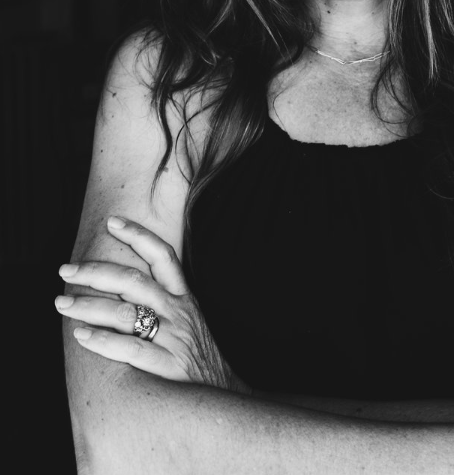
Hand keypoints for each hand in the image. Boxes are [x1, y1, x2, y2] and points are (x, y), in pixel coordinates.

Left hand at [57, 216, 247, 392]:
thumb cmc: (198, 361)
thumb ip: (164, 304)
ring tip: (61, 303)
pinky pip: (130, 348)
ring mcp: (173, 338)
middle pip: (134, 280)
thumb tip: (124, 286)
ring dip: (88, 305)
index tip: (112, 222)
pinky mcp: (167, 366)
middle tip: (65, 269)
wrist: (224, 399)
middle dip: (95, 271)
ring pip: (125, 312)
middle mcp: (178, 312)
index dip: (139, 235)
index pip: (163, 256)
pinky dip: (102, 340)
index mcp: (184, 298)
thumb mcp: (190, 323)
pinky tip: (80, 336)